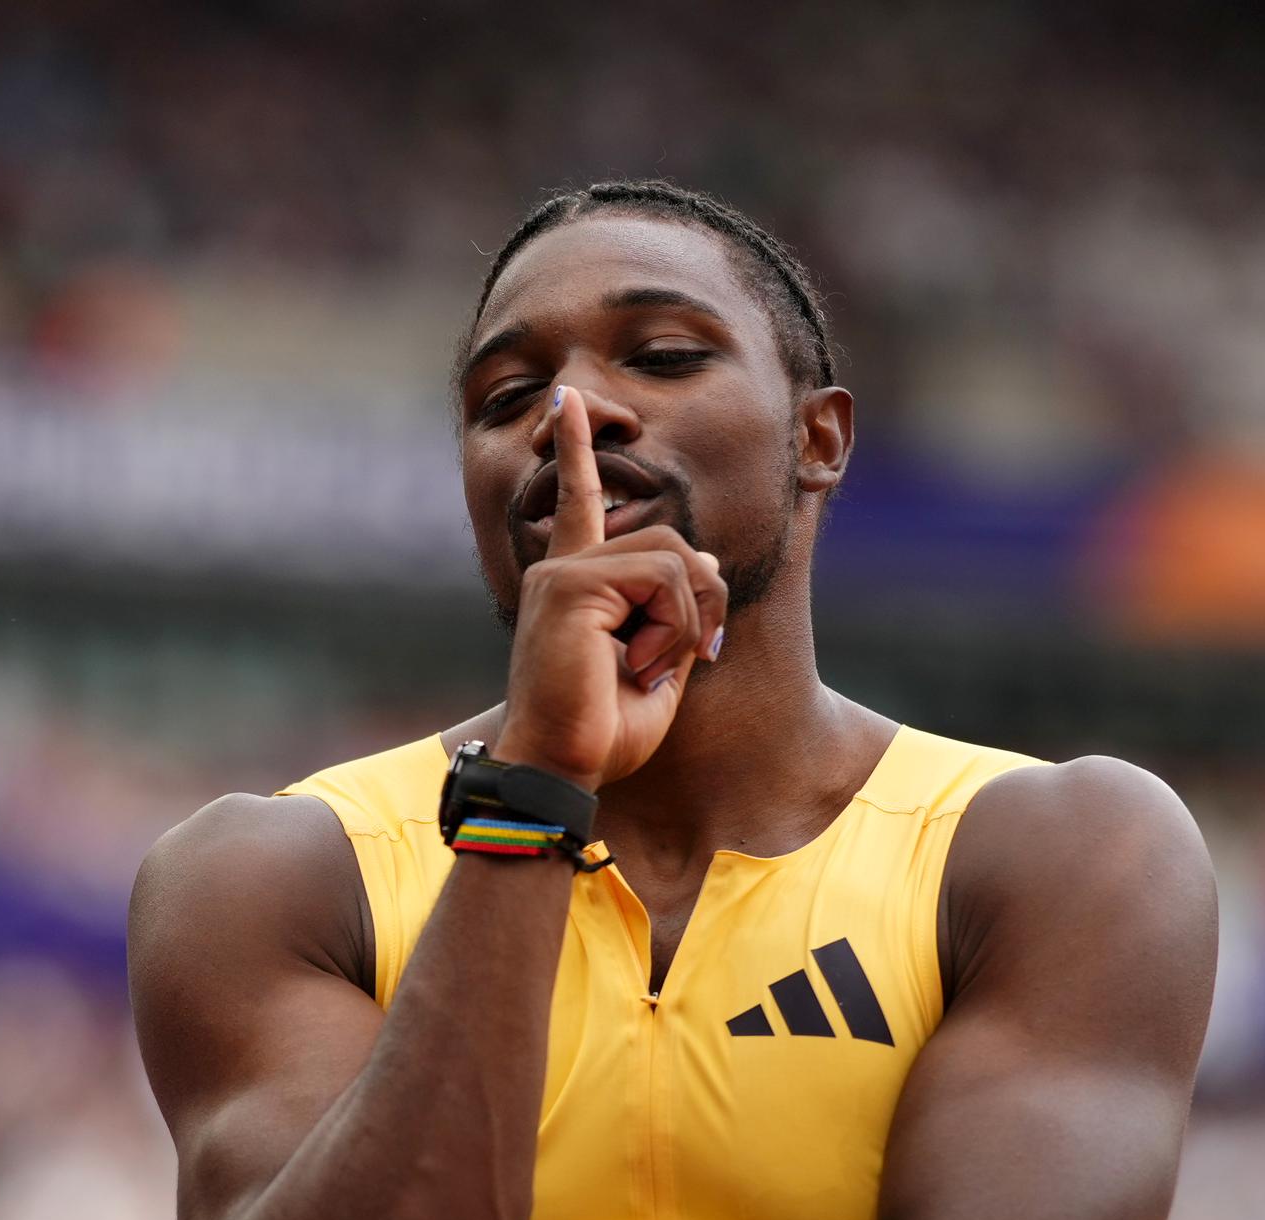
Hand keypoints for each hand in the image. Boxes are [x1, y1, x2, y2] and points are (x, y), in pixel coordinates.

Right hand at [499, 386, 727, 791]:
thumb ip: (680, 612)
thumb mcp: (660, 667)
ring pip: (674, 559)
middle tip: (697, 655)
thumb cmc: (600, 734)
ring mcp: (563, 574)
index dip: (575, 453)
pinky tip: (643, 661)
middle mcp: (562, 570)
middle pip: (670, 543)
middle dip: (702, 601)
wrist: (560, 769)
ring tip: (654, 666)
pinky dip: (673, 626)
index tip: (569, 404)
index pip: (579, 505)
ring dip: (687, 621)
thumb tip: (704, 558)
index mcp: (574, 586)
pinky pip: (663, 579)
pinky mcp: (572, 587)